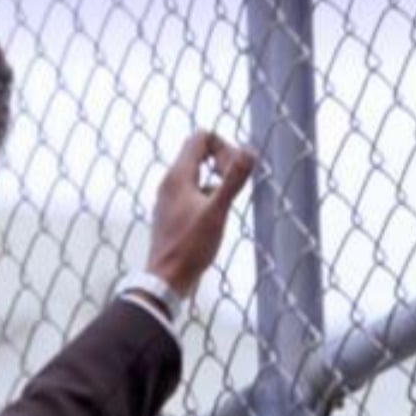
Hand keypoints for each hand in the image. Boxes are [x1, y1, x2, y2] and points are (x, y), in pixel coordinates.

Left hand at [147, 131, 256, 295]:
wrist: (166, 279)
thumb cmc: (190, 247)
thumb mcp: (218, 212)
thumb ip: (233, 180)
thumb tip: (250, 151)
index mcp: (178, 175)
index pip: (200, 137)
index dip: (223, 147)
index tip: (231, 172)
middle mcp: (169, 181)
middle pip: (198, 151)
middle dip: (222, 161)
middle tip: (233, 186)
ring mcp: (168, 197)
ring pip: (196, 173)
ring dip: (217, 180)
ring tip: (227, 204)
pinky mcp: (171, 212)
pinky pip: (192, 190)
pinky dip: (207, 194)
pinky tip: (216, 217)